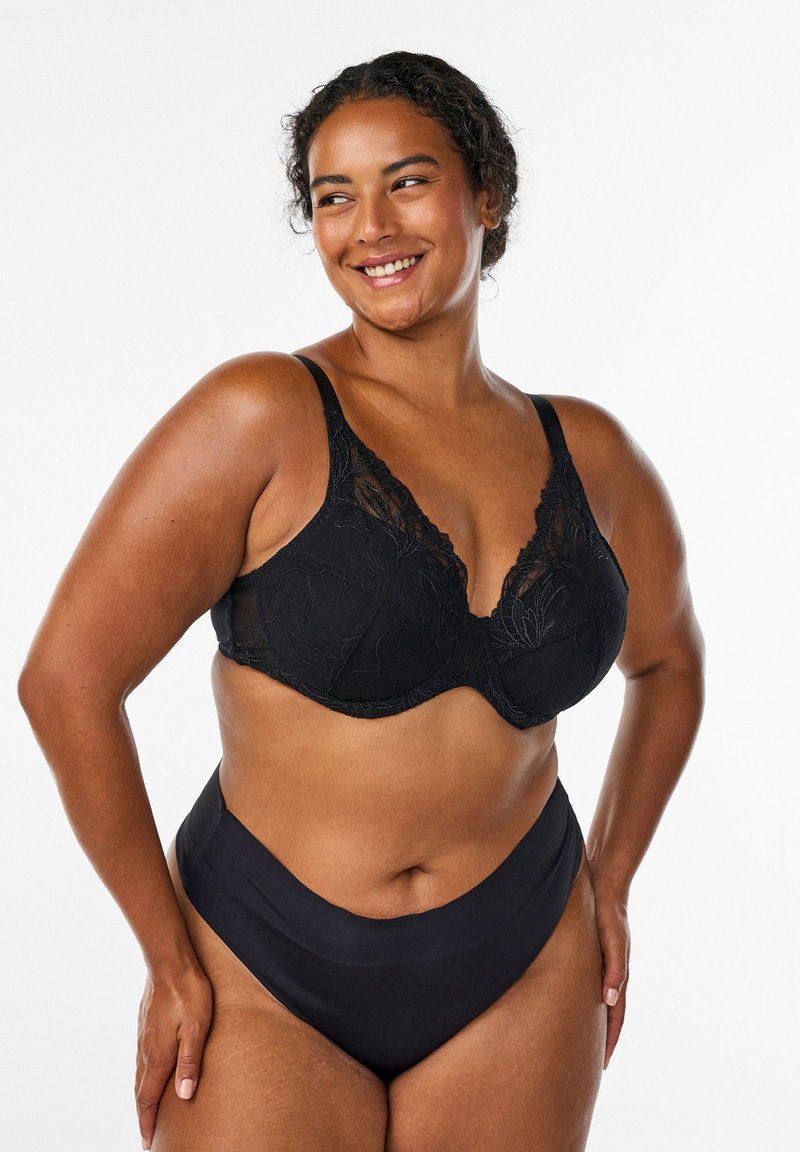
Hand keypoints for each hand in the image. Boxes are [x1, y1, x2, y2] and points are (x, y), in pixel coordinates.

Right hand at [135, 963, 212, 1150]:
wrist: (169, 962)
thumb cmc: (189, 993)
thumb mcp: (197, 1028)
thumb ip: (190, 1062)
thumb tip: (184, 1096)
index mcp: (158, 1056)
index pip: (148, 1099)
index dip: (148, 1123)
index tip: (148, 1144)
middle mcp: (145, 1050)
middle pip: (140, 1092)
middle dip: (143, 1116)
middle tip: (147, 1136)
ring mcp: (143, 1037)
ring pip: (139, 1076)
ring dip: (142, 1097)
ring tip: (147, 1111)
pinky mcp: (145, 1026)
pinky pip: (141, 1060)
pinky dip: (143, 1077)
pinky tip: (149, 1074)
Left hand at [591, 883, 629, 1069]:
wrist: (605, 884)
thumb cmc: (609, 913)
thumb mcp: (613, 941)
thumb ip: (614, 970)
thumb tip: (610, 1000)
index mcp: (618, 974)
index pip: (616, 1016)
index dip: (610, 1039)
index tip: (603, 1063)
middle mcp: (611, 972)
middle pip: (608, 1013)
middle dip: (602, 1037)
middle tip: (590, 1061)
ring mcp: (602, 963)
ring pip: (598, 1000)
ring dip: (593, 1020)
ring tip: (580, 1039)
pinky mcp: (592, 952)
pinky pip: (589, 983)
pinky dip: (585, 999)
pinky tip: (572, 1002)